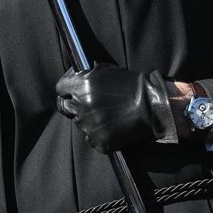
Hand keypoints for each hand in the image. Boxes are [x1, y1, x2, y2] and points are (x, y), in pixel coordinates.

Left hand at [54, 64, 175, 152]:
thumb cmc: (132, 86)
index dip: (66, 89)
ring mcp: (89, 125)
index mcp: (82, 85)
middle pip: (66, 107)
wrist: (152, 107)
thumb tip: (72, 79)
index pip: (60, 88)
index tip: (71, 90)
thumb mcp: (106, 72)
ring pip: (79, 123)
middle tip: (89, 104)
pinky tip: (112, 125)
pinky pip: (91, 137)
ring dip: (88, 119)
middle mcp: (82, 106)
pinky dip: (99, 133)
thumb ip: (85, 76)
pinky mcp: (98, 141)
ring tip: (107, 114)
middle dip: (75, 105)